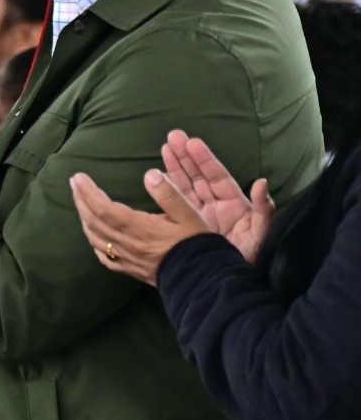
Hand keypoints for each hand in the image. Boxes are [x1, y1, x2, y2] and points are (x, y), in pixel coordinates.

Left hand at [69, 169, 213, 285]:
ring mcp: (126, 259)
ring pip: (96, 238)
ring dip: (85, 219)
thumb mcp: (189, 214)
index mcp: (138, 228)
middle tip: (74, 183)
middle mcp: (127, 244)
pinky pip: (105, 257)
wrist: (204, 280)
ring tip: (81, 204)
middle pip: (94, 221)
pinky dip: (95, 242)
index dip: (88, 192)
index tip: (78, 177)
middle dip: (81, 201)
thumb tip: (149, 173)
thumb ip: (169, 194)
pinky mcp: (131, 270)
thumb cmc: (197, 244)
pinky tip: (94, 236)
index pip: (103, 208)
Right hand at [160, 131, 272, 262]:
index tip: (191, 142)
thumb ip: (264, 209)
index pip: (217, 176)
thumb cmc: (251, 257)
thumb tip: (261, 183)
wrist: (232, 283)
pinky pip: (174, 206)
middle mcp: (215, 206)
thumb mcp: (261, 233)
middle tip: (172, 136)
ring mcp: (200, 217)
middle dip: (185, 156)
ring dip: (174, 167)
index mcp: (233, 204)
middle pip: (198, 176)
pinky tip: (155, 178)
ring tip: (164, 147)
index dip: (204, 159)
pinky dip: (165, 191)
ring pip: (185, 186)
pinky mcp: (187, 228)